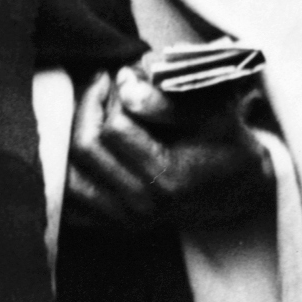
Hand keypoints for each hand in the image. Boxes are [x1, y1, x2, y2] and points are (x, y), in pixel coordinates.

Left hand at [65, 68, 270, 233]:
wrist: (236, 186)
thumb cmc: (224, 141)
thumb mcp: (211, 112)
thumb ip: (165, 101)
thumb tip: (123, 85)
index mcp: (167, 179)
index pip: (113, 128)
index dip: (113, 94)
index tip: (122, 75)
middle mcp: (142, 206)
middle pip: (84, 148)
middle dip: (89, 106)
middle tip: (104, 86)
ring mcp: (125, 221)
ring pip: (68, 174)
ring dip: (71, 134)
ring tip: (93, 110)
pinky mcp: (112, 225)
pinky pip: (68, 198)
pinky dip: (65, 168)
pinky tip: (83, 140)